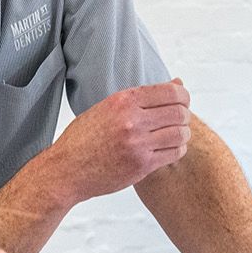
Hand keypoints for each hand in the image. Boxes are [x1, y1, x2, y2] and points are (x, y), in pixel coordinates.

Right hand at [47, 80, 192, 202]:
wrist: (67, 169)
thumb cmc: (85, 138)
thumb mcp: (108, 107)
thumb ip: (142, 97)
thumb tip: (177, 82)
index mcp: (123, 100)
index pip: (170, 92)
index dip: (183, 96)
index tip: (182, 102)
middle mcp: (132, 120)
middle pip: (179, 112)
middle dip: (184, 116)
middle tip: (179, 121)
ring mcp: (137, 143)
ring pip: (181, 134)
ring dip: (183, 134)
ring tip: (174, 136)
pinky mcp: (141, 165)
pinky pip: (174, 153)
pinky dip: (177, 150)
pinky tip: (168, 149)